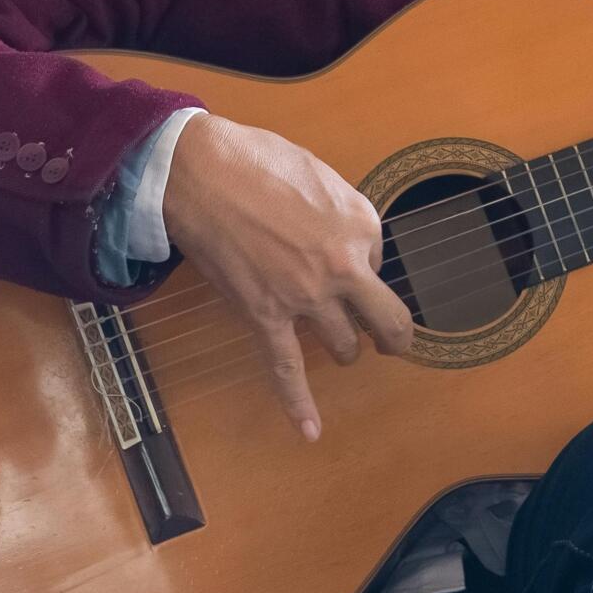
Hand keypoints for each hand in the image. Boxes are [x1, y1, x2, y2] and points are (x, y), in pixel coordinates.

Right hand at [162, 112, 417, 442]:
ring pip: (343, 346)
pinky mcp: (265, 316)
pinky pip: (285, 369)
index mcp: (363, 226)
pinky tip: (310, 431)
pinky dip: (298, 403)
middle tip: (389, 341)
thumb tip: (345, 244)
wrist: (202, 171)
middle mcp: (344, 267)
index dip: (360, 263)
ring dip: (342, 349)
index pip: (378, 262)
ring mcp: (306, 296)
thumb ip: (344, 216)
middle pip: (385, 319)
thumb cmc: (259, 162)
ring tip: (336, 346)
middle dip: (390, 334)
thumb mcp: (324, 177)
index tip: (340, 256)